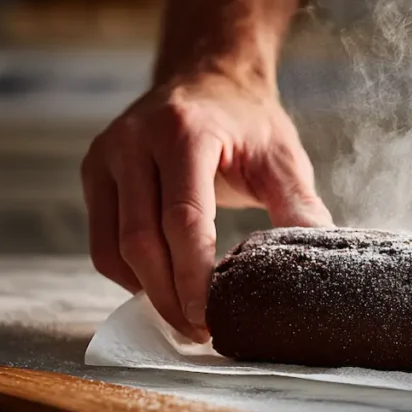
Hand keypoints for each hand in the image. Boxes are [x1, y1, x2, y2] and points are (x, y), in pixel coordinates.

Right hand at [81, 74, 331, 341]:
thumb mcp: (283, 156)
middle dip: (170, 295)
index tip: (212, 317)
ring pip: (114, 246)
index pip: (185, 218)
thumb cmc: (248, 122)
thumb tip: (316, 258)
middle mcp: (136, 140)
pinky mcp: (95, 172)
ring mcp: (107, 155)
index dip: (195, 275)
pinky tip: (162, 289)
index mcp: (186, 132)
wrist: (208, 78)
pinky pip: (102, 240)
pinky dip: (128, 274)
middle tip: (201, 333)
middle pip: (142, 239)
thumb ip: (298, 206)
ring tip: (185, 319)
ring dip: (147, 292)